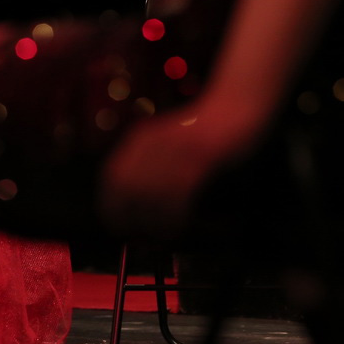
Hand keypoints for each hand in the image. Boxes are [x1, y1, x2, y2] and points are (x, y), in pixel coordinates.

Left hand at [97, 102, 257, 241]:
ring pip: (151, 196)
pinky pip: (178, 196)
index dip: (110, 204)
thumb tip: (136, 205)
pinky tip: (179, 225)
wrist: (233, 106)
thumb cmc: (203, 131)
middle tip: (140, 237)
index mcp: (141, 138)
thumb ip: (150, 166)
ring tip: (161, 235)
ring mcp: (174, 149)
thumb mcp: (167, 143)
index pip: (112, 176)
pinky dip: (174, 217)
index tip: (118, 226)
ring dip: (153, 222)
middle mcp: (152, 143)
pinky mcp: (197, 159)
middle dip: (129, 218)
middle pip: (126, 189)